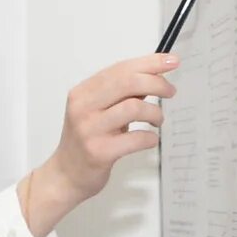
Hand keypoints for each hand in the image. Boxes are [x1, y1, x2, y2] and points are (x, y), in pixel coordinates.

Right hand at [22, 55, 177, 236]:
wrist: (65, 174)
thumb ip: (120, 93)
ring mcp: (89, 130)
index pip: (121, 69)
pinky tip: (149, 139)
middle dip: (157, 84)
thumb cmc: (86, 139)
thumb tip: (153, 75)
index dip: (150, 63)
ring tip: (157, 120)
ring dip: (155, 113)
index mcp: (82, 93)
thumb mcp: (97, 109)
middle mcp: (83, 108)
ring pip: (135, 108)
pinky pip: (137, 138)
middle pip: (128, 83)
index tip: (171, 61)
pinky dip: (150, 137)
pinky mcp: (99, 152)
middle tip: (170, 92)